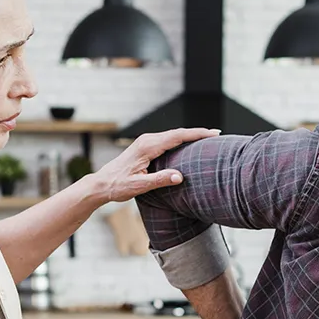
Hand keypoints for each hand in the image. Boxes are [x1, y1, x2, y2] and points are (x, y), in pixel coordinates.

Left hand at [85, 128, 219, 202]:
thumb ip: (160, 180)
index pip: (177, 136)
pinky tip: (189, 145)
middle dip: (197, 133)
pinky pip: (167, 140)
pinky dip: (181, 140)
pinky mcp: (145, 146)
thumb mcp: (139, 186)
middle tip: (217, 134)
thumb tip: (180, 177)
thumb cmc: (118, 186)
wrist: (101, 184)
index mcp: (147, 146)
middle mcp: (147, 140)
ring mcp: (146, 142)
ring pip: (173, 135)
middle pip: (177, 133)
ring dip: (190, 136)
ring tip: (207, 138)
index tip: (213, 133)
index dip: (197, 134)